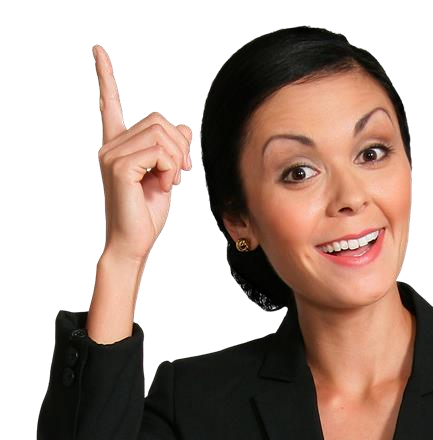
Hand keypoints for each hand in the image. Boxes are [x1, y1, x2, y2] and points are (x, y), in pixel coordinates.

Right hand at [92, 43, 193, 265]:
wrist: (132, 245)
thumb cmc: (146, 215)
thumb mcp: (165, 176)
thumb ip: (171, 149)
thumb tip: (184, 127)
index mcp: (116, 145)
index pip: (108, 104)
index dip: (104, 76)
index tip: (97, 49)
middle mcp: (109, 145)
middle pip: (156, 119)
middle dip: (178, 144)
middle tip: (181, 172)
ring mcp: (111, 154)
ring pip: (160, 134)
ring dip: (176, 158)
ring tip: (171, 181)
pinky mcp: (118, 166)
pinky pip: (158, 152)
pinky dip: (170, 168)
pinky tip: (164, 185)